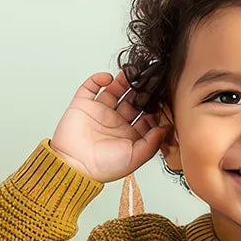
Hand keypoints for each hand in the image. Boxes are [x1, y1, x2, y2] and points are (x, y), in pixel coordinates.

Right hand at [50, 70, 168, 182]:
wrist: (74, 165)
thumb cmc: (102, 167)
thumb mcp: (135, 157)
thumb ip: (153, 142)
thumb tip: (166, 127)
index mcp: (129, 135)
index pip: (146, 116)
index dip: (154, 107)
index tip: (162, 98)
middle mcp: (115, 122)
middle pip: (132, 100)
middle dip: (141, 90)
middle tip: (149, 80)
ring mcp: (99, 112)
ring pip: (115, 90)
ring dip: (123, 81)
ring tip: (132, 73)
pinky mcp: (83, 104)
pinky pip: (91, 86)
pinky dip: (99, 78)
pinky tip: (108, 78)